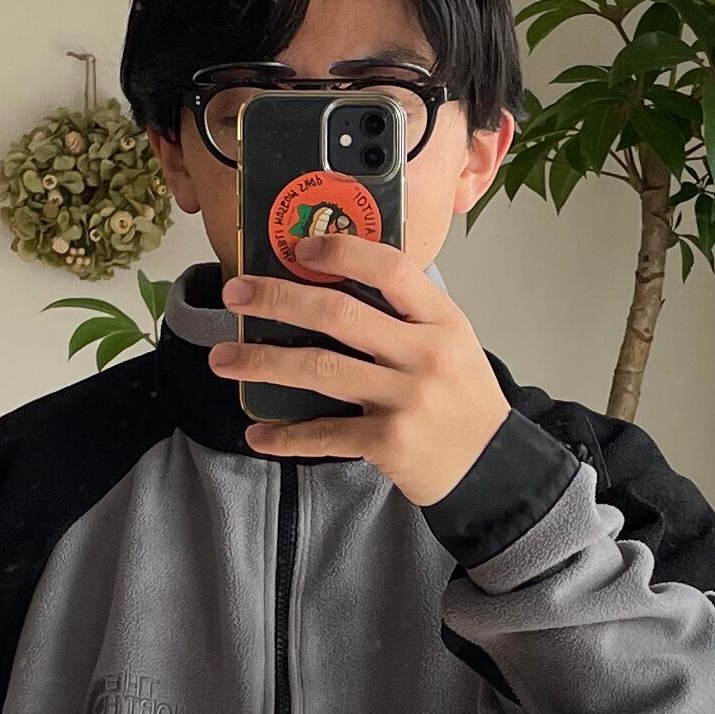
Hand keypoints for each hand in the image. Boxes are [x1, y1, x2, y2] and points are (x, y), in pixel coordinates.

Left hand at [213, 227, 510, 507]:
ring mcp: (407, 400)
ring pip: (320, 370)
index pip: (390, 269)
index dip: (341, 251)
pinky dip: (285, 436)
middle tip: (235, 296)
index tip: (300, 247)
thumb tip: (329, 280)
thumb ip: (405, 313)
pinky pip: (325, 435)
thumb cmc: (461, 396)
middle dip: (277, 300)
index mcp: (442, 319)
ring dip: (262, 362)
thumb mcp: (451, 341)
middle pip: (339, 315)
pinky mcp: (389, 443)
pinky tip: (257, 433)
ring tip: (222, 358)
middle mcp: (425, 354)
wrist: (492, 466)